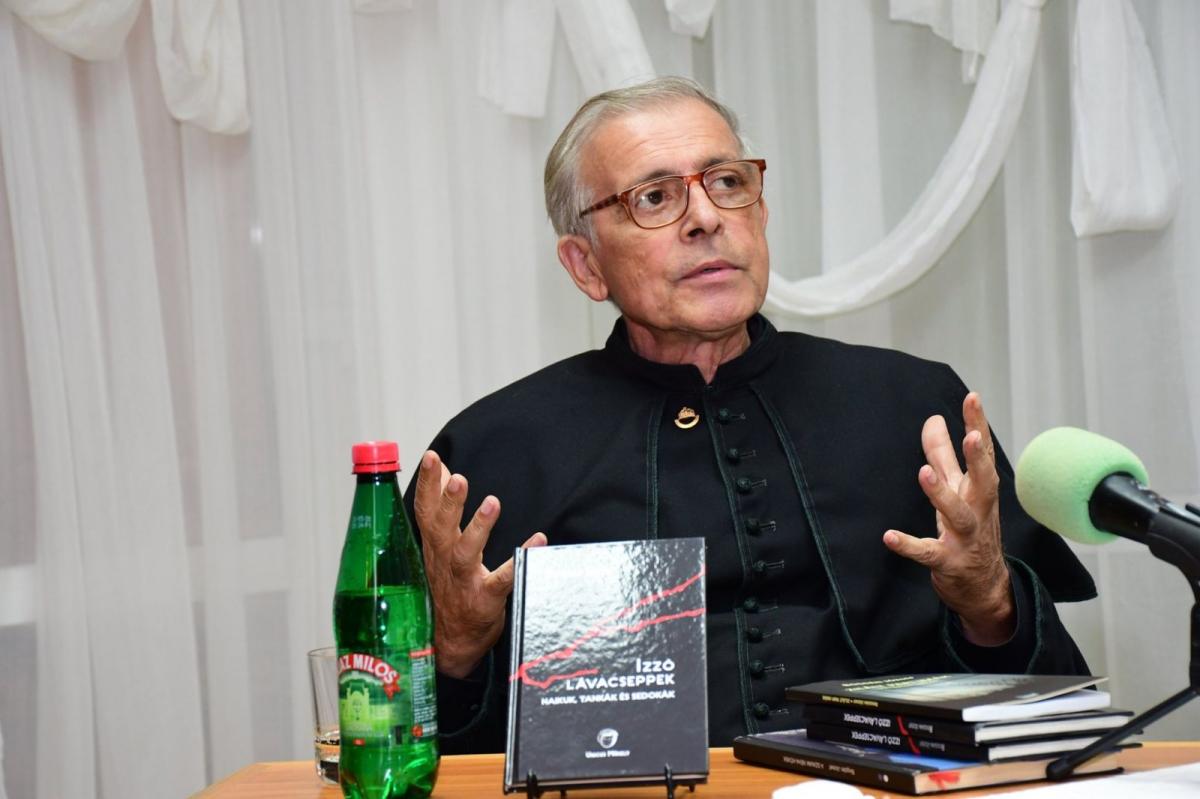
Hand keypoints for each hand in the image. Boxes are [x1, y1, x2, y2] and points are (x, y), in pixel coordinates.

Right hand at [413, 450, 546, 677]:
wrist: (448, 641)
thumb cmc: (446, 585)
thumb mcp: (438, 544)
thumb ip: (440, 505)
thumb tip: (439, 469)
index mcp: (434, 545)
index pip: (425, 510)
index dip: (426, 483)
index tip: (431, 457)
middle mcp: (444, 560)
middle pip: (442, 528)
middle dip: (449, 503)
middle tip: (458, 478)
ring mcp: (463, 581)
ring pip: (466, 553)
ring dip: (479, 528)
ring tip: (493, 503)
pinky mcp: (485, 599)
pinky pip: (503, 579)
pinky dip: (517, 561)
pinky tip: (537, 541)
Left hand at [883, 392, 1014, 645]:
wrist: (985, 587)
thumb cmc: (970, 530)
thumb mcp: (957, 490)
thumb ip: (943, 455)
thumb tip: (933, 418)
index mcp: (979, 489)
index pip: (981, 453)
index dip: (977, 424)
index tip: (973, 397)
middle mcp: (977, 511)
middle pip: (983, 481)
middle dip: (978, 459)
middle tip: (971, 437)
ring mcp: (965, 538)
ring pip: (957, 515)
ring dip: (941, 494)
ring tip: (924, 472)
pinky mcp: (948, 562)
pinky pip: (928, 553)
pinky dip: (909, 545)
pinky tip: (889, 536)